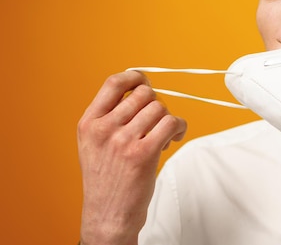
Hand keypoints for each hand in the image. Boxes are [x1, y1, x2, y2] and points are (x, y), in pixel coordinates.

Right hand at [77, 71, 186, 244]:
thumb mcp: (94, 144)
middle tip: (154, 122)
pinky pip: (171, 123)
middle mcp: (104, 129)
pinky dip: (179, 128)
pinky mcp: (143, 153)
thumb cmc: (106, 180)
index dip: (135, 77)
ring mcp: (123, 141)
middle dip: (155, 105)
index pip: (113, 83)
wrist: (108, 215)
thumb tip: (140, 88)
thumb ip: (109, 116)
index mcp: (89, 123)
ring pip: (160, 108)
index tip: (144, 83)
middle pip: (144, 94)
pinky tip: (174, 138)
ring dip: (168, 119)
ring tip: (163, 135)